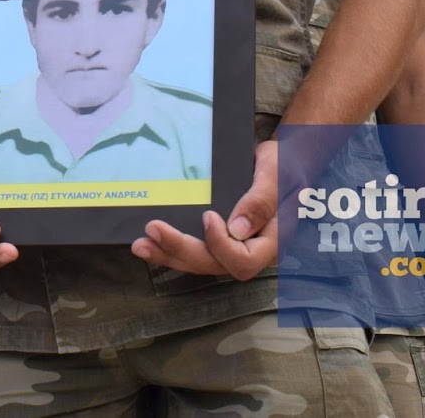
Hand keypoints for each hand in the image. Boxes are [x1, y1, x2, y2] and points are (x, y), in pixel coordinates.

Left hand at [132, 139, 277, 279]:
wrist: (281, 161)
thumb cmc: (284, 165)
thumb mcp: (276, 175)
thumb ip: (260, 202)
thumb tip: (236, 229)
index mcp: (272, 241)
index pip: (244, 260)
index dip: (221, 245)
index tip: (207, 216)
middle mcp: (252, 250)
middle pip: (215, 264)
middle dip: (181, 250)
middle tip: (152, 230)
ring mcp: (234, 247)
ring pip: (201, 261)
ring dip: (169, 254)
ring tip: (141, 245)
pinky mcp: (220, 239)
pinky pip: (196, 249)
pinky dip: (172, 247)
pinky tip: (150, 241)